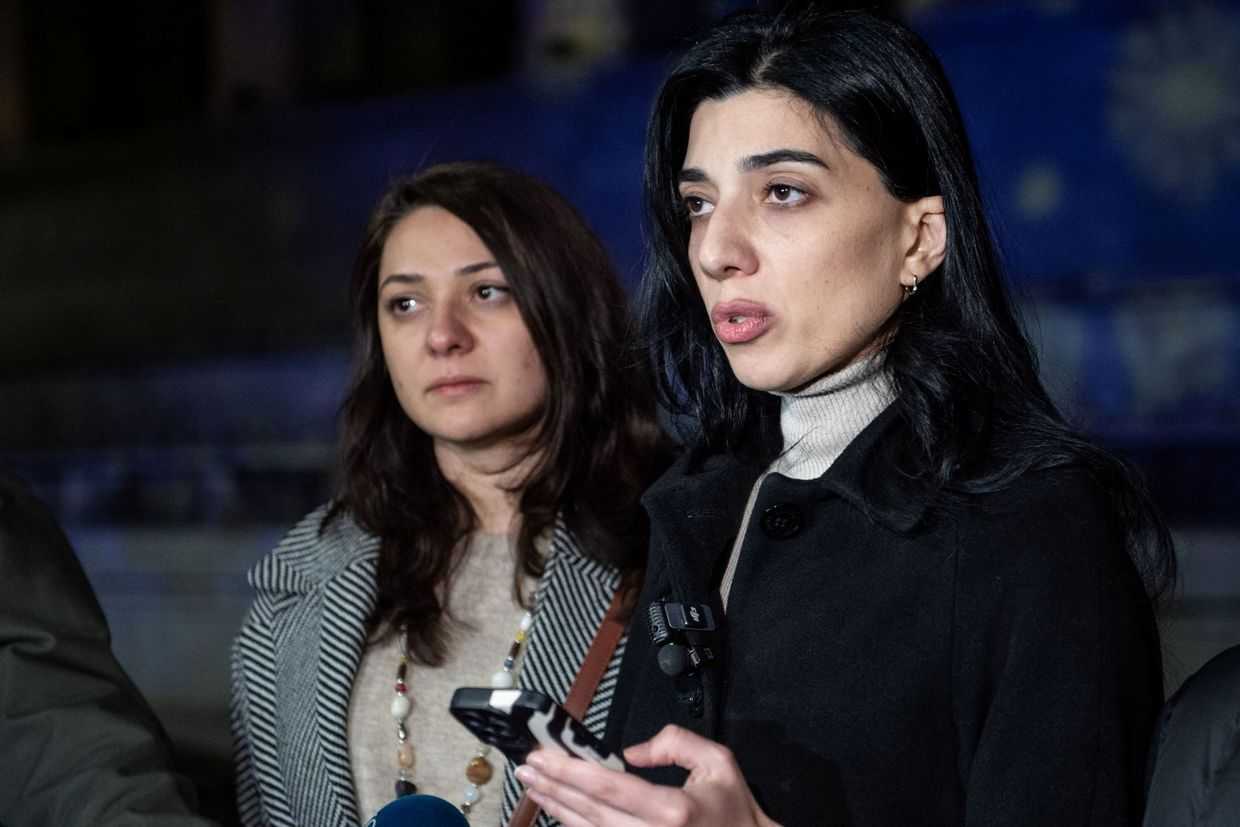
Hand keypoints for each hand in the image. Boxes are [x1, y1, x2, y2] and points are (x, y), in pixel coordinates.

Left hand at [514, 724, 779, 826]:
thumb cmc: (734, 810)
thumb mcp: (718, 762)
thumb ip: (676, 743)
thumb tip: (632, 752)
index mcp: (672, 809)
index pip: (607, 787)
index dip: (569, 770)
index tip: (542, 756)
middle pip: (589, 811)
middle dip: (553, 787)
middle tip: (526, 768)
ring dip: (557, 809)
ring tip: (534, 788)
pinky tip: (560, 812)